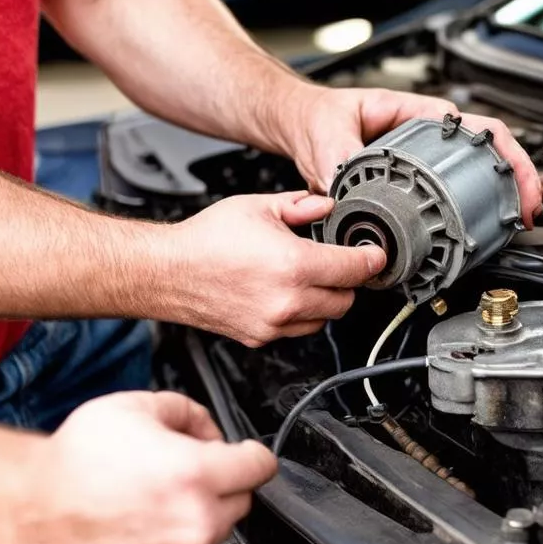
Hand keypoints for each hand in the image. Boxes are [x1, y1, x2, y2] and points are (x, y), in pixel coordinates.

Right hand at [19, 392, 276, 543]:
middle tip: (184, 469)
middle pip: (242, 500)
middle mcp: (194, 523)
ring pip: (216, 531)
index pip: (260, 466)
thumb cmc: (79, 456)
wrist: (32, 508)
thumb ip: (190, 412)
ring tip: (156, 497)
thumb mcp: (139, 405)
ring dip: (201, 513)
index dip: (251, 453)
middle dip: (222, 482)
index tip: (243, 454)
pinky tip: (143, 523)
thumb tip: (211, 432)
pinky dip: (176, 542)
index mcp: (195, 474)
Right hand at [158, 191, 386, 344]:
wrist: (167, 272)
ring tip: (308, 276)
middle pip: (346, 300)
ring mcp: (274, 324)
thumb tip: (325, 206)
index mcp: (294, 265)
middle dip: (348, 280)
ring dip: (326, 299)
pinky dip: (302, 313)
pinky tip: (287, 292)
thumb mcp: (259, 207)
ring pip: (324, 318)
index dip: (371, 258)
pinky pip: (298, 329)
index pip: (355, 269)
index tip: (375, 254)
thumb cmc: (205, 240)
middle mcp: (288, 301)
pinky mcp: (260, 337)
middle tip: (340, 261)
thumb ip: (301, 206)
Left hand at [285, 86, 542, 228]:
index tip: (516, 183)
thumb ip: (336, 162)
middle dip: (515, 181)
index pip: (475, 127)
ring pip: (473, 175)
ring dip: (497, 198)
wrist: (298, 124)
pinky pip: (448, 193)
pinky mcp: (411, 180)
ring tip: (512, 225)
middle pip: (487, 152)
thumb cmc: (315, 116)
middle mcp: (425, 133)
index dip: (505, 155)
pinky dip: (466, 211)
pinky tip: (476, 230)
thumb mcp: (326, 133)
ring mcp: (422, 157)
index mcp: (415, 113)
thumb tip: (346, 193)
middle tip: (525, 213)